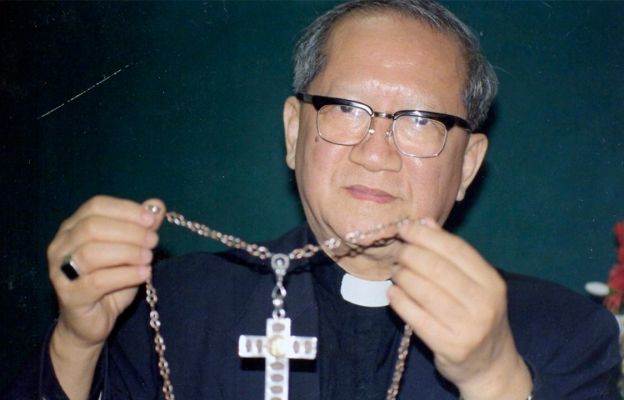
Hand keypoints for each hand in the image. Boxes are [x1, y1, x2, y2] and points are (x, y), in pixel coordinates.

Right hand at [48, 195, 165, 349]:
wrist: (91, 322)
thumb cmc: (110, 282)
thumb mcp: (129, 251)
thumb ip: (140, 228)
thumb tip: (156, 205)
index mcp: (73, 227)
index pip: (96, 206)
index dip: (125, 209)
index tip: (152, 219)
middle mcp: (61, 246)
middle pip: (92, 227)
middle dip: (129, 231)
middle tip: (153, 240)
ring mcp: (60, 271)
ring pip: (92, 253)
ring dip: (127, 252)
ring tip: (148, 258)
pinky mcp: (69, 296)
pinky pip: (97, 281)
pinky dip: (125, 274)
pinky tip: (144, 273)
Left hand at [388, 218, 531, 399]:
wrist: (491, 365)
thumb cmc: (476, 316)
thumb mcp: (475, 284)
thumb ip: (451, 254)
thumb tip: (424, 222)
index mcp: (492, 282)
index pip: (455, 249)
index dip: (426, 235)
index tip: (405, 227)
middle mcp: (483, 303)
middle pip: (436, 267)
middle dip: (410, 254)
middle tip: (397, 251)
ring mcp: (467, 326)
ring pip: (423, 290)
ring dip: (402, 275)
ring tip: (395, 271)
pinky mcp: (449, 346)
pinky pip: (415, 316)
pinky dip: (399, 300)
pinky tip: (392, 292)